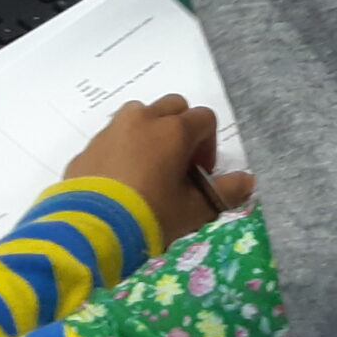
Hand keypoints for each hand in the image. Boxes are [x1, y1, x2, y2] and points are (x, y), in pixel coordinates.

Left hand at [64, 94, 221, 241]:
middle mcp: (142, 120)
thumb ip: (225, 192)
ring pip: (138, 116)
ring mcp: (111, 131)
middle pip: (172, 107)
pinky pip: (112, 139)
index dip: (209, 145)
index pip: (205, 119)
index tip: (201, 174)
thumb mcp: (194, 210)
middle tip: (178, 165)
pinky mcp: (88, 148)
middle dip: (181, 130)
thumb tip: (248, 182)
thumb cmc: (151, 215)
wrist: (92, 230)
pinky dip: (122, 150)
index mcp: (173, 130)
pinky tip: (120, 183)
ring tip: (147, 168)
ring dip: (149, 132)